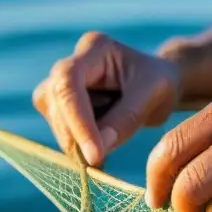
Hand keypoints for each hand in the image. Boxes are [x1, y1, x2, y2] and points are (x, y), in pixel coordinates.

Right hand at [33, 32, 181, 165]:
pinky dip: (76, 144)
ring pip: (53, 116)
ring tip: (103, 155)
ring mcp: (61, 83)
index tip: (94, 154)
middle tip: (99, 163)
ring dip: (75, 142)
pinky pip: (59, 127)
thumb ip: (126, 119)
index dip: (77, 120)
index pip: (69, 82)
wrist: (156, 85)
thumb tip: (96, 151)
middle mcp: (72, 62)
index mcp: (95, 48)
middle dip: (75, 136)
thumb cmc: (158, 83)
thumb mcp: (153, 96)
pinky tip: (97, 150)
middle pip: (56, 100)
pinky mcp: (59, 104)